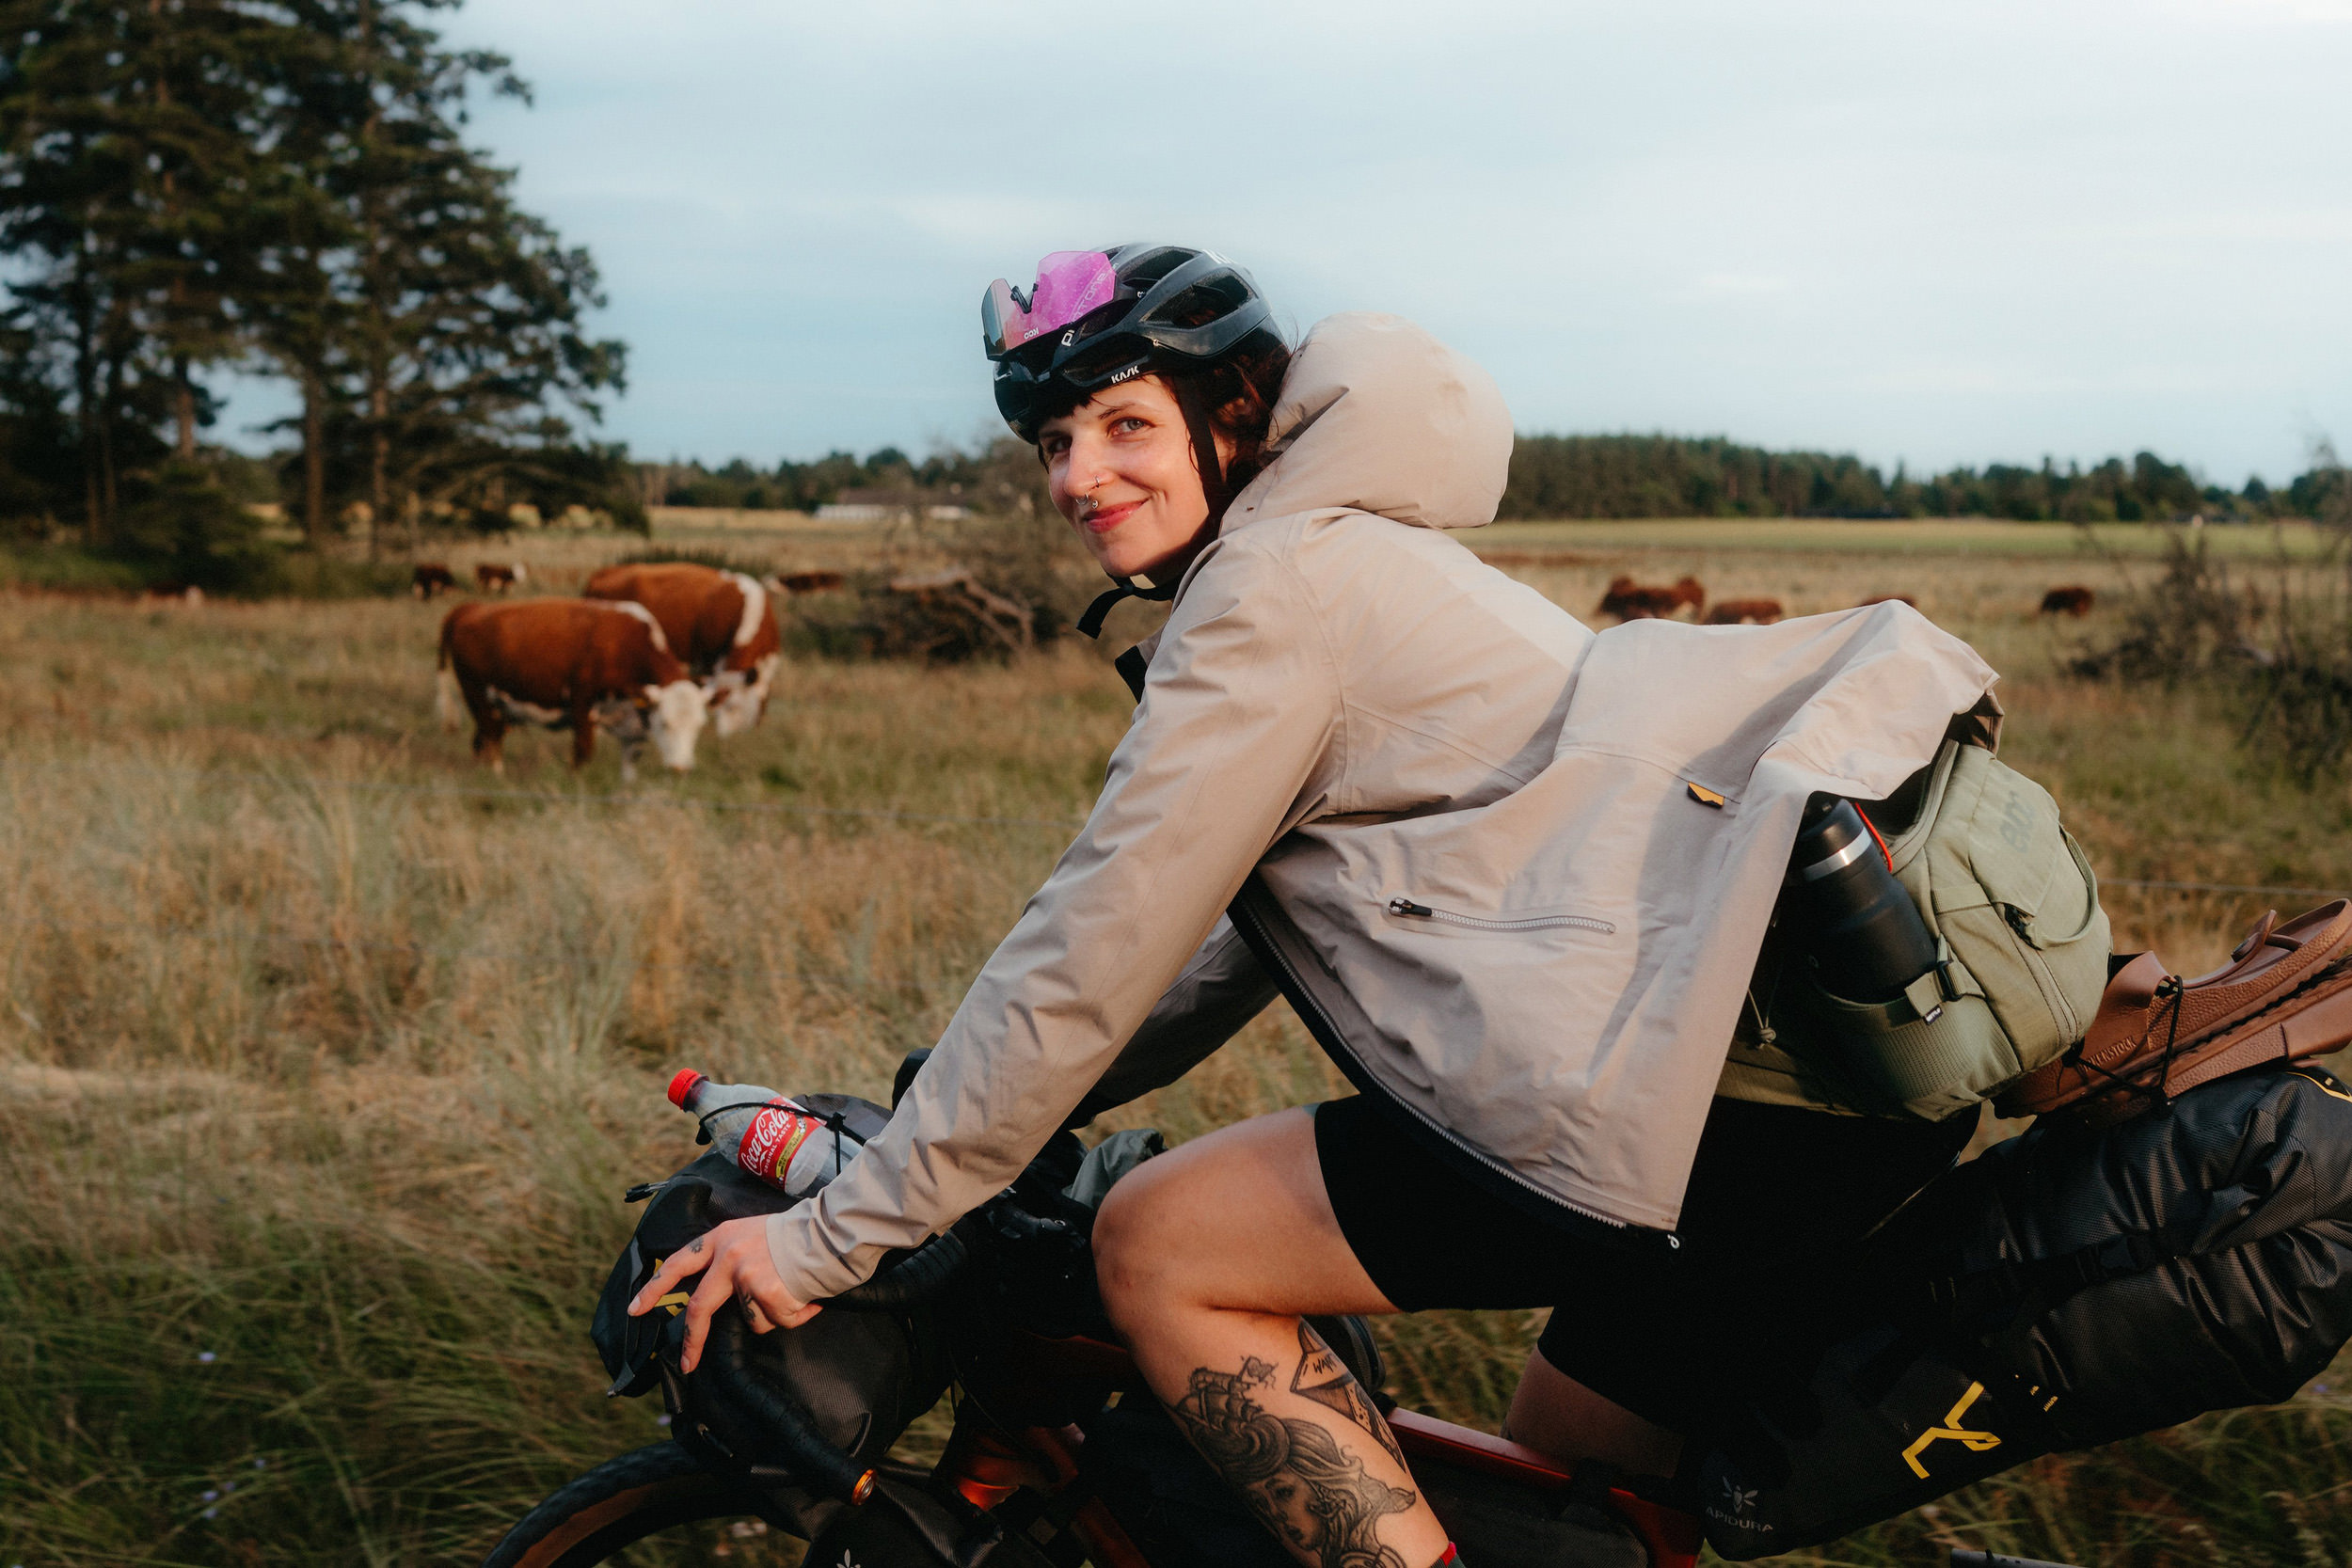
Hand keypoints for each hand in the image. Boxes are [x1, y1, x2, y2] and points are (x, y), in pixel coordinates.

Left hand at [626, 1215, 819, 1371]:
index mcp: (721, 1238)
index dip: (656, 1288)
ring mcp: (745, 1277)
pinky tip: (807, 1296)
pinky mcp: (765, 1295)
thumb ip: (733, 1257)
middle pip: (699, 1307)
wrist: (831, 1231)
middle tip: (687, 1362)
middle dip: (692, 1340)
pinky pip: (776, 1322)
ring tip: (795, 1291)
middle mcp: (728, 1257)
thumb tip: (722, 1294)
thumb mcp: (754, 1234)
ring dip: (773, 1314)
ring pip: (750, 1319)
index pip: (678, 1264)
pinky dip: (795, 1315)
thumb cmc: (800, 1233)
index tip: (637, 1308)